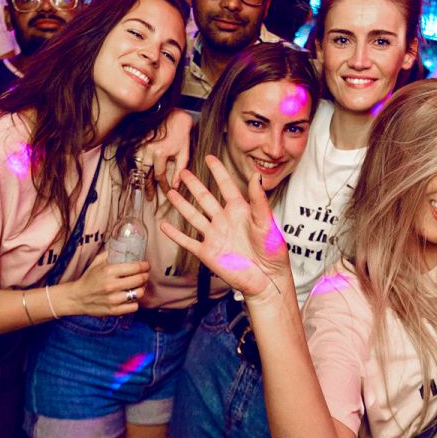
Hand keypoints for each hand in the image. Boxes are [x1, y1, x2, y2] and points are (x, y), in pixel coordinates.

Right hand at [63, 252, 149, 316]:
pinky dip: (135, 302)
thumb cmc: (88, 279)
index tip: (146, 266)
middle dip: (145, 276)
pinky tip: (131, 298)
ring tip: (139, 287)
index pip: (135, 267)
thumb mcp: (96, 262)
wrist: (77, 298)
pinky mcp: (114, 310)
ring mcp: (113, 299)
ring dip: (141, 289)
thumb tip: (123, 246)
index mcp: (109, 271)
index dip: (145, 266)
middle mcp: (112, 285)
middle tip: (144, 275)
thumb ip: (110, 254)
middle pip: (140, 280)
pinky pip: (134, 307)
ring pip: (139, 293)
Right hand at [142, 110, 193, 191]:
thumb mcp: (184, 153)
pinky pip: (134, 158)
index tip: (166, 191)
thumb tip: (176, 185)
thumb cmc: (181, 133)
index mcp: (159, 153)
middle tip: (149, 196)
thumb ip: (179, 171)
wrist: (174, 115)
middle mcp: (147, 150)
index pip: (159, 175)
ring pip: (137, 167)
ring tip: (142, 187)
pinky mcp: (138, 141)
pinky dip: (136, 167)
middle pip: (144, 174)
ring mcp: (140, 145)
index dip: (163, 185)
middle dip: (147, 187)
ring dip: (139, 178)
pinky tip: (139, 173)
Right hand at [160, 156, 291, 301]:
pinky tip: (164, 226)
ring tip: (170, 192)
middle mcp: (225, 220)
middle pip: (205, 198)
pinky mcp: (207, 252)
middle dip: (194, 185)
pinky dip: (175, 234)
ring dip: (182, 205)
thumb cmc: (272, 252)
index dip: (218, 171)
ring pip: (193, 216)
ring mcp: (214, 236)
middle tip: (183, 172)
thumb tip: (256, 175)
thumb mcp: (266, 222)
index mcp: (240, 210)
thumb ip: (258, 199)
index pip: (226, 186)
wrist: (266, 280)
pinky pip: (188, 241)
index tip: (209, 157)